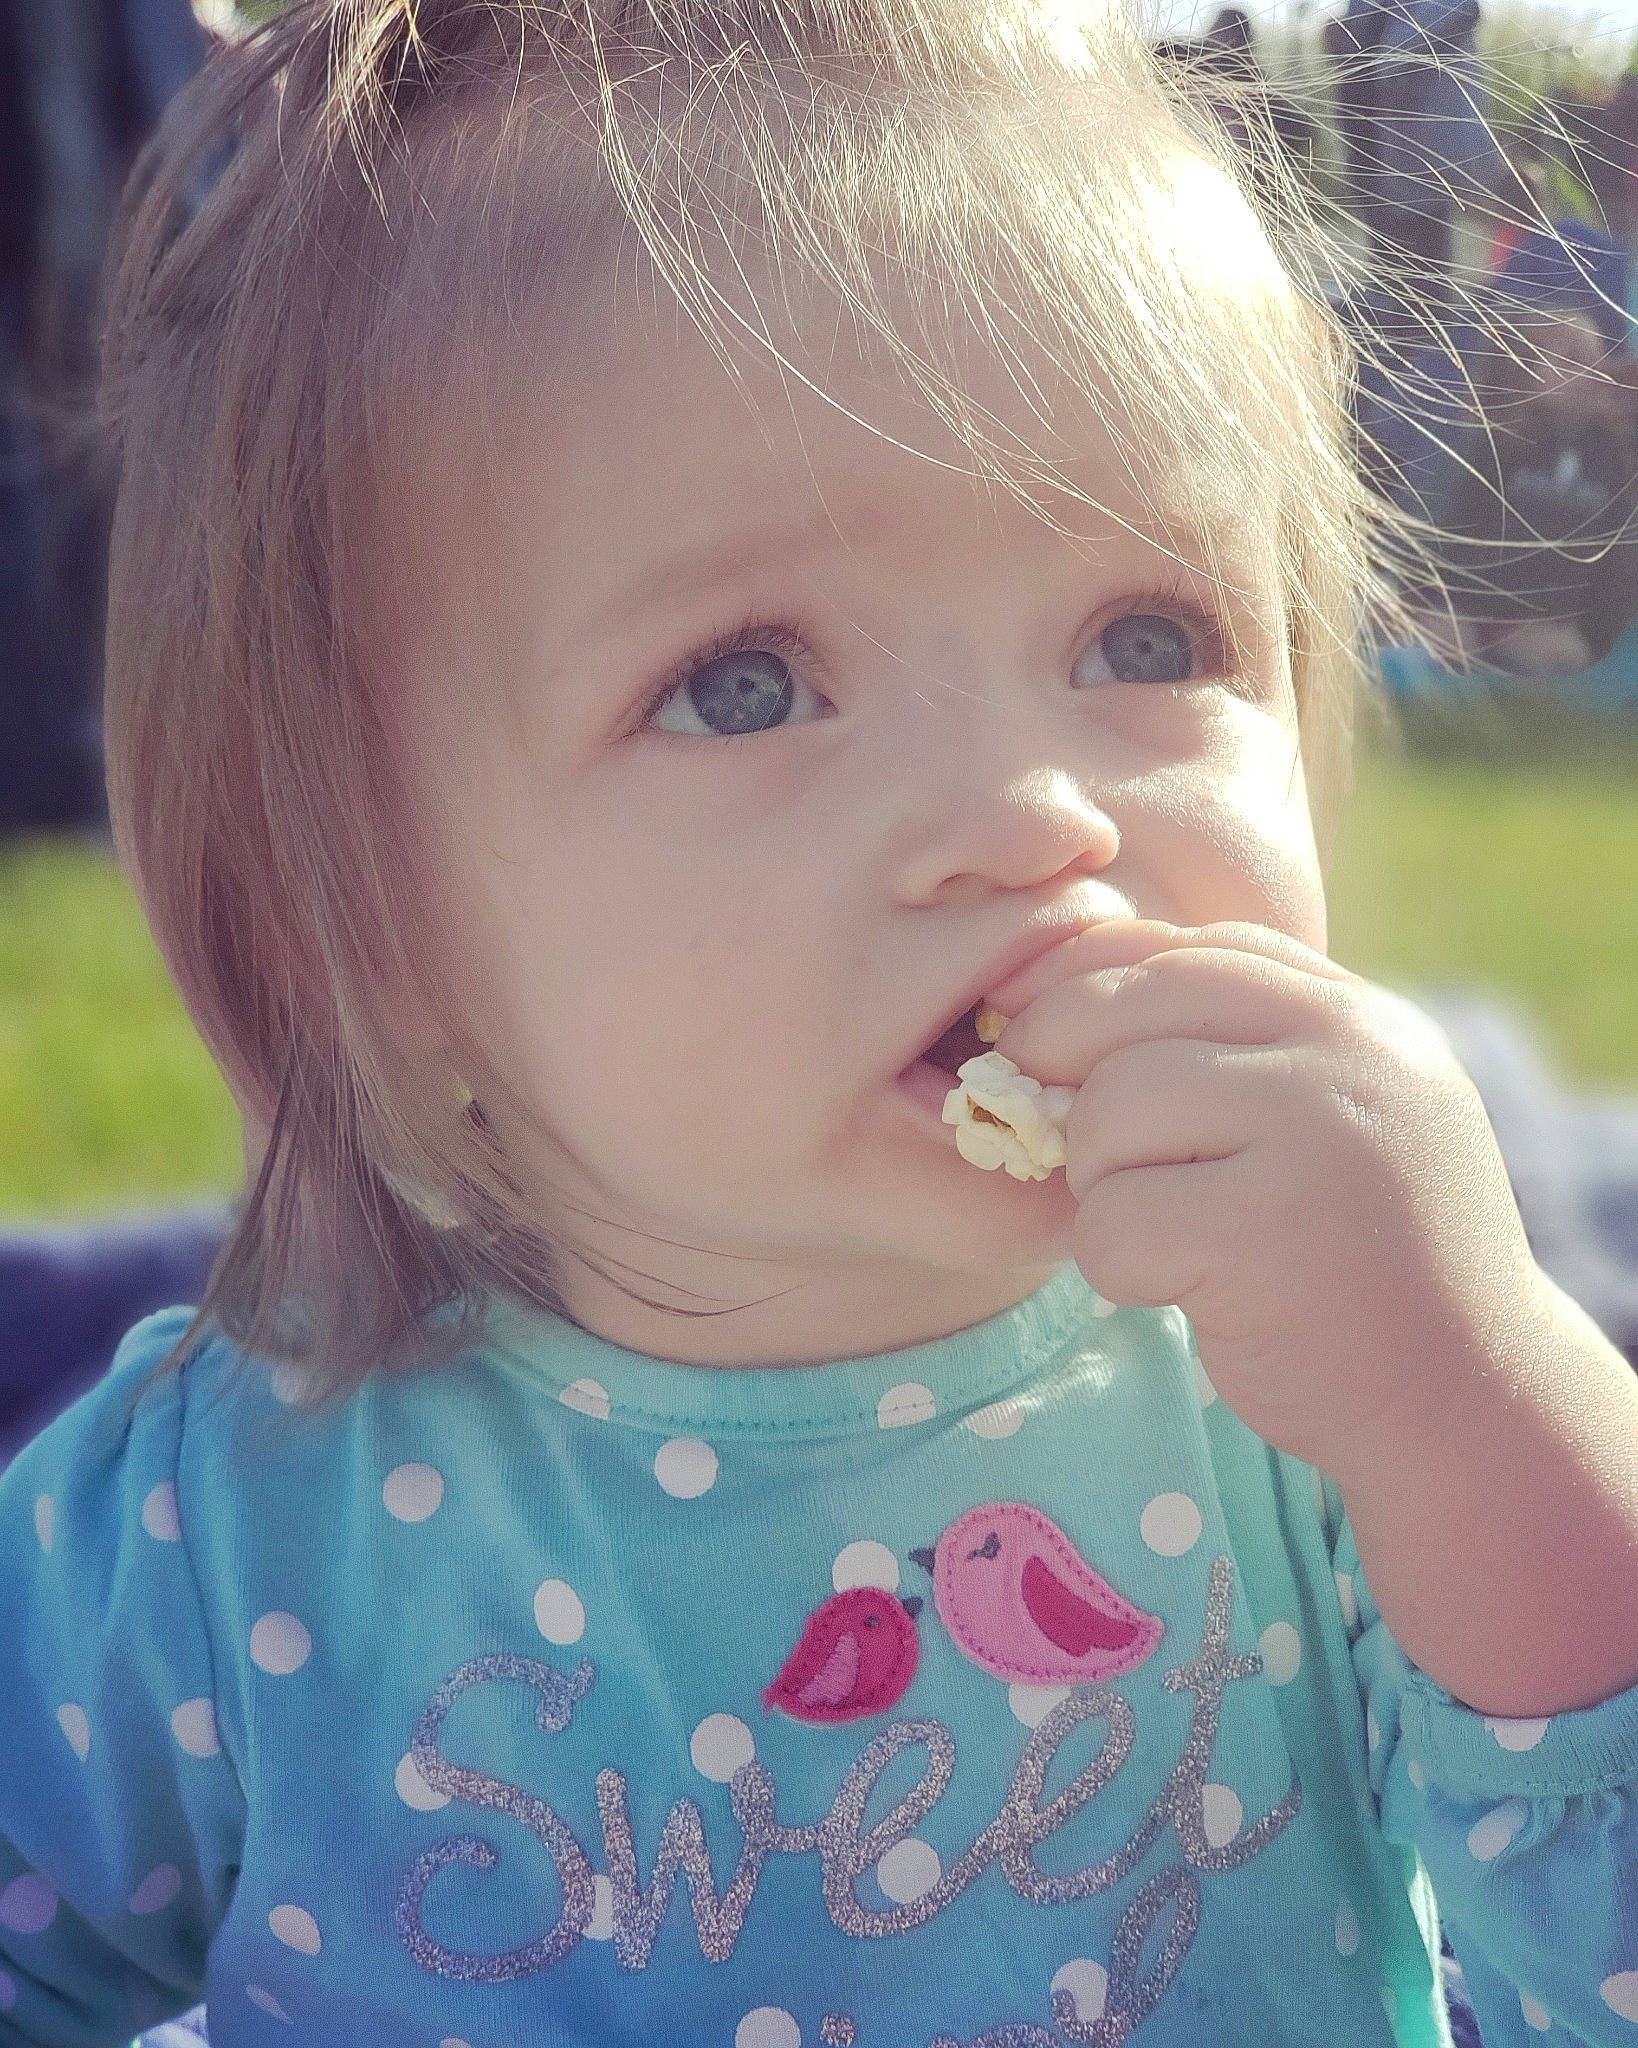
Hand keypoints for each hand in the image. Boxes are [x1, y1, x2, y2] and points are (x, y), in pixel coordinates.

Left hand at [987, 920, 1542, 1479]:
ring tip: (1170, 1231)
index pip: (1182, 953)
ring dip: (1102, 1185)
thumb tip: (1044, 994)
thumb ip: (1231, 1042)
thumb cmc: (1360, 1253)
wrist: (1465, 1398)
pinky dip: (1117, 1265)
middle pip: (1125, 1015)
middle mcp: (1349, 1053)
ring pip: (1107, 1113)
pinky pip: (1112, 1219)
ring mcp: (1315, 1136)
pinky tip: (1180, 1287)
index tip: (1034, 1035)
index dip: (1085, 985)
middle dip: (1068, 1080)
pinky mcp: (1268, 1234)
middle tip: (1089, 1156)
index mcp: (1358, 1015)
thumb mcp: (1326, 1114)